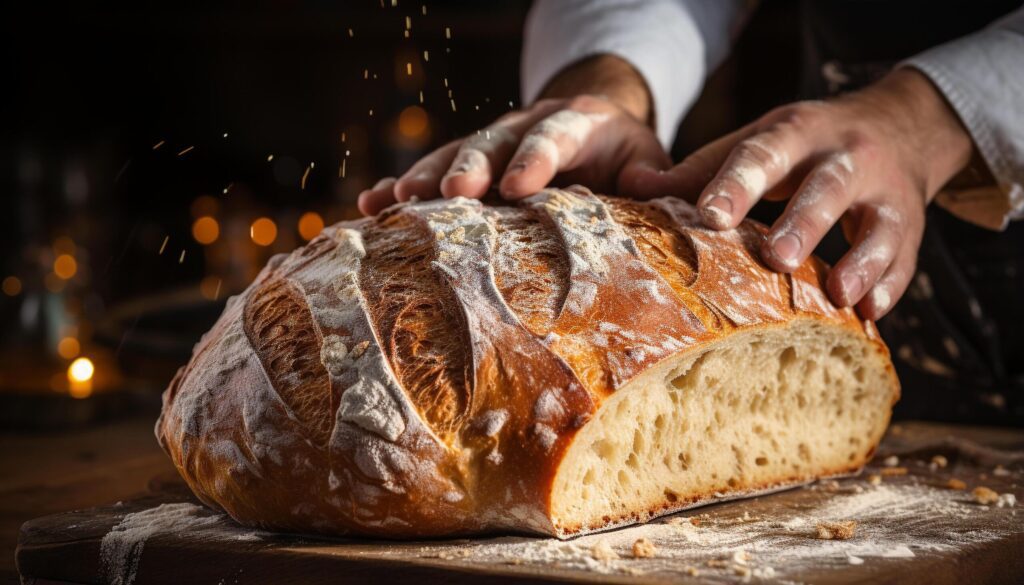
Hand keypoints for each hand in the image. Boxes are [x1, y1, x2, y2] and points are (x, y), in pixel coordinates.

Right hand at [358, 55, 670, 214]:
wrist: (591, 127)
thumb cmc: (623, 153)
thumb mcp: (647, 156)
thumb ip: (651, 173)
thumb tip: (644, 187)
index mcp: (576, 122)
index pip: (555, 136)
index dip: (536, 159)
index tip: (518, 186)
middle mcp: (526, 126)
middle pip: (493, 141)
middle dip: (470, 165)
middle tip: (450, 192)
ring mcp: (492, 142)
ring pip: (454, 153)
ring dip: (424, 176)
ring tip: (394, 200)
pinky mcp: (469, 161)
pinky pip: (433, 169)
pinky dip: (403, 185)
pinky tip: (372, 203)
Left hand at [631, 69, 972, 318]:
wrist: (900, 125)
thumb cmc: (803, 146)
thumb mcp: (756, 142)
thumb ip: (699, 170)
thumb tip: (631, 186)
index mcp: (795, 133)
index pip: (764, 153)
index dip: (738, 183)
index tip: (710, 214)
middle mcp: (846, 156)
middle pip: (828, 187)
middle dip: (804, 222)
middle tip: (778, 257)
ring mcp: (885, 191)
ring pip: (879, 224)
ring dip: (860, 259)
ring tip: (837, 294)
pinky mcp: (910, 226)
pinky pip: (905, 257)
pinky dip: (890, 285)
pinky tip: (871, 313)